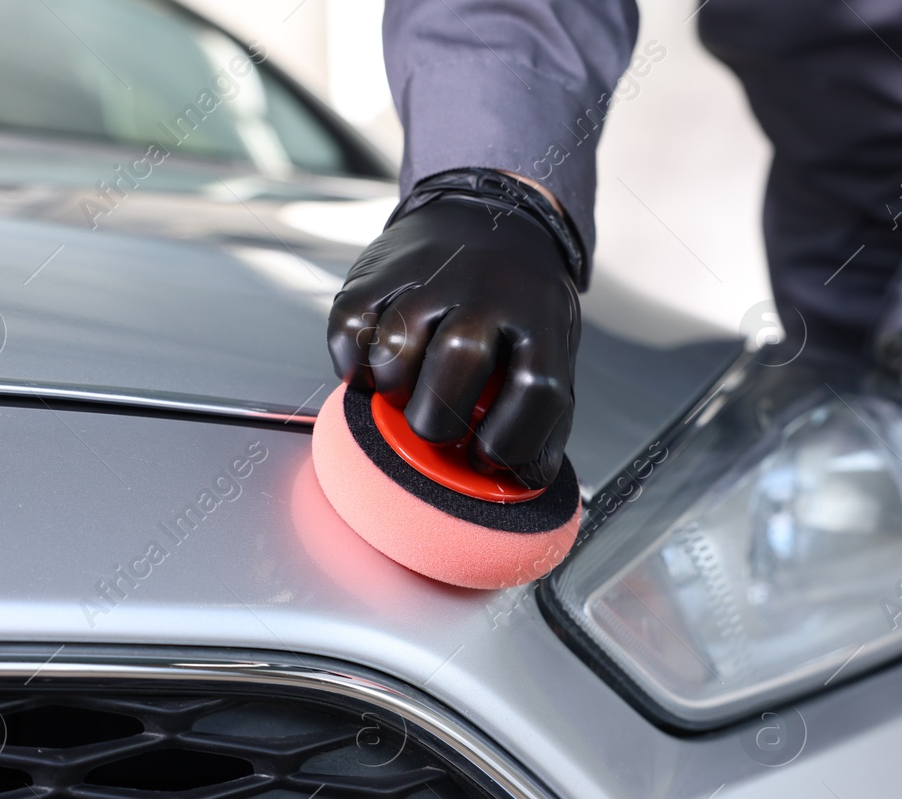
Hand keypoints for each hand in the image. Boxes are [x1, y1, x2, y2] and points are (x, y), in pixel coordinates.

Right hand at [326, 196, 579, 489]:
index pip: (538, 388)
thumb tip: (523, 480)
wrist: (486, 215)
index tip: (485, 458)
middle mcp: (487, 290)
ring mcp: (429, 276)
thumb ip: (542, 416)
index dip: (510, 440)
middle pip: (458, 361)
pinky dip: (355, 366)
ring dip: (393, 389)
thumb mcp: (551, 347)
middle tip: (434, 429)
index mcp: (541, 316)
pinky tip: (376, 368)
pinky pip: (351, 333)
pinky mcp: (376, 273)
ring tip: (406, 390)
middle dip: (437, 420)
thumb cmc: (517, 304)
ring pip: (396, 349)